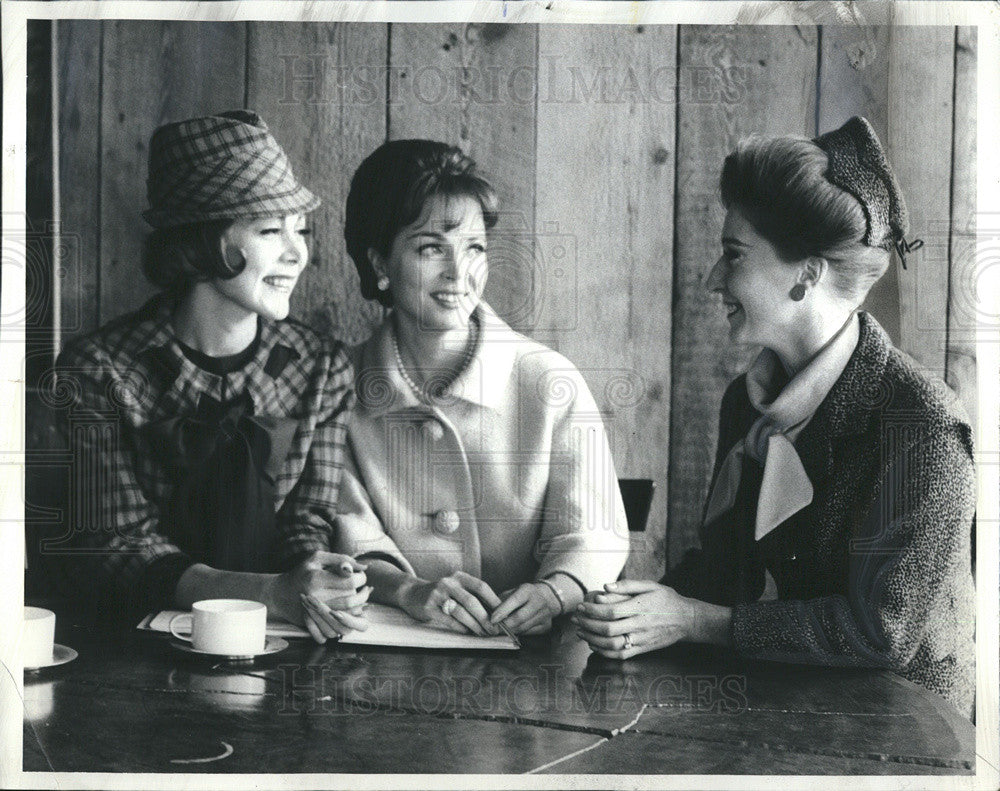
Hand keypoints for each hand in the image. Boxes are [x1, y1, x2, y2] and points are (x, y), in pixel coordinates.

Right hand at [267, 551, 368, 643]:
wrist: (280, 592)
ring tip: (358, 602)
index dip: (361, 579)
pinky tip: (346, 614)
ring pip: (345, 618)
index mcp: (316, 578)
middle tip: (364, 591)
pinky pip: (333, 629)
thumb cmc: (302, 572)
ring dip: (356, 611)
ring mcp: (312, 612)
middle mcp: (314, 597)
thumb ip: (341, 559)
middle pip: (350, 600)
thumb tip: (363, 567)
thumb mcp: (318, 558)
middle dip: (363, 595)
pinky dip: (343, 624)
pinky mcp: (311, 624)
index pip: (350, 582)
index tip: (361, 577)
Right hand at [399, 571, 501, 635]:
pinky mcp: (429, 607)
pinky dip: (460, 627)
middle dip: (486, 618)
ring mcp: (437, 594)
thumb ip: (473, 597)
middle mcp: (449, 583)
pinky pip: (448, 620)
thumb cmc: (443, 595)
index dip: (494, 601)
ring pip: (461, 611)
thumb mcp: (457, 589)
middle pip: (472, 601)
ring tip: (483, 634)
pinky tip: (467, 632)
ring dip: (474, 625)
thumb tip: (497, 614)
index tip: (503, 616)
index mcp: (460, 577)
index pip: (481, 587)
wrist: (413, 594)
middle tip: (494, 630)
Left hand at [490, 582, 560, 634]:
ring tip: (499, 632)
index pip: (515, 600)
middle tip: (493, 630)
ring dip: (510, 631)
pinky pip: (529, 633)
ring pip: (524, 628)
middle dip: (505, 625)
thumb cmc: (525, 594)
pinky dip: (518, 633)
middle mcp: (538, 602)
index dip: (503, 611)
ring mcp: (544, 615)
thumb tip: (486, 611)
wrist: (548, 597)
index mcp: (528, 590)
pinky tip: (511, 632)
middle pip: (520, 618)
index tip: (492, 619)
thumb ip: (502, 601)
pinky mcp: (546, 626)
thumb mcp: (514, 591)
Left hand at [572, 579, 695, 658]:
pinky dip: (604, 652)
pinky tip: (594, 644)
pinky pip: (620, 655)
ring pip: (612, 645)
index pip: (610, 611)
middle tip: (576, 618)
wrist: (686, 620)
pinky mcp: (642, 649)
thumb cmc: (666, 599)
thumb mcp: (651, 585)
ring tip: (581, 631)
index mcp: (640, 607)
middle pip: (608, 629)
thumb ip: (627, 585)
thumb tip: (605, 586)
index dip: (592, 610)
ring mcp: (641, 639)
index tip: (581, 606)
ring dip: (592, 639)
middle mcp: (640, 625)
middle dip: (587, 624)